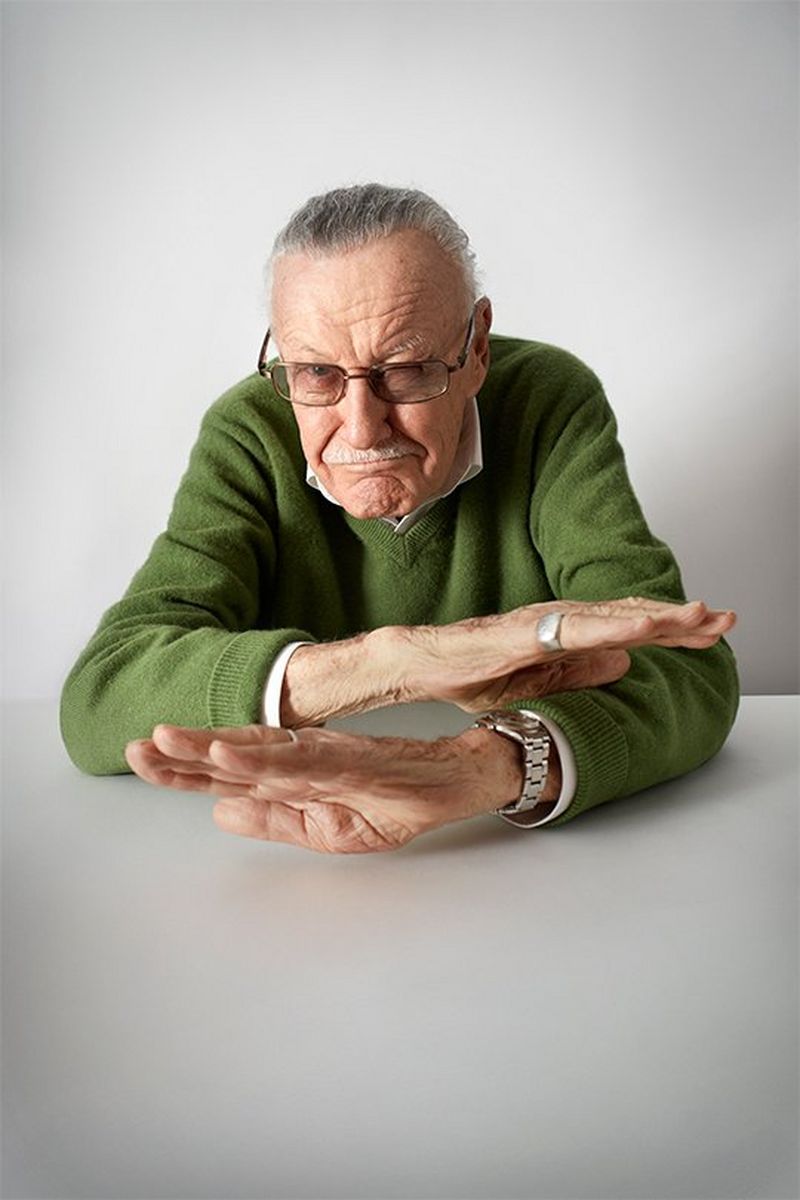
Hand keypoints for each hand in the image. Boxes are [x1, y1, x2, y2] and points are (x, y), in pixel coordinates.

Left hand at [125, 724, 519, 853]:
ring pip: (262, 752)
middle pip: (235, 755)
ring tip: (170, 742)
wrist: (461, 781)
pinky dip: (266, 759)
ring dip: (215, 747)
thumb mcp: (329, 828)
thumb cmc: (398, 800)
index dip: (183, 768)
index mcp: (294, 777)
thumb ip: (275, 819)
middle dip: (184, 755)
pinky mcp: (355, 758)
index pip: (229, 772)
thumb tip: (218, 812)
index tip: (139, 761)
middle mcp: (304, 759)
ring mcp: (329, 755)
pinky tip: (233, 756)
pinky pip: (304, 760)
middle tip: (135, 749)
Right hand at [397, 597, 735, 712]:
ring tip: (699, 617)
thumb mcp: (535, 683)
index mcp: (564, 632)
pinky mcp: (523, 633)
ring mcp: (541, 623)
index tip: (712, 631)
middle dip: (680, 619)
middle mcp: (558, 620)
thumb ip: (578, 672)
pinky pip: (573, 630)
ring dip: (657, 617)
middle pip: (630, 617)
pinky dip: (610, 627)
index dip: (672, 628)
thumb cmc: (469, 671)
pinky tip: (640, 630)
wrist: (421, 664)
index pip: (628, 628)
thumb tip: (626, 663)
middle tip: (726, 618)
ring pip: (610, 618)